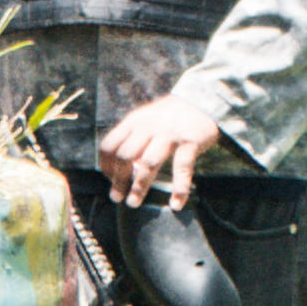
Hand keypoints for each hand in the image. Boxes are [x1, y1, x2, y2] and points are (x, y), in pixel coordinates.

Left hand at [101, 87, 223, 206]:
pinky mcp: (190, 141)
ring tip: (133, 203)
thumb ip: (131, 141)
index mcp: (133, 122)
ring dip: (139, 186)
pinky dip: (179, 189)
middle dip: (118, 180)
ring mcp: (169, 134)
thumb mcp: (144, 121)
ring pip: (149, 164)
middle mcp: (148, 127)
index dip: (105, 165)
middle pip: (124, 156)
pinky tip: (176, 204)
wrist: (200, 101)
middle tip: (117, 197)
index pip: (109, 145)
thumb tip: (118, 172)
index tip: (109, 180)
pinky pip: (182, 168)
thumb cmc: (168, 117)